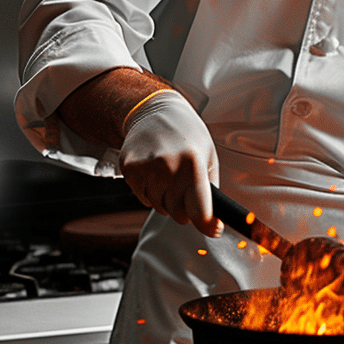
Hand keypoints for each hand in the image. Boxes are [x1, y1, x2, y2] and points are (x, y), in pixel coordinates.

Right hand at [119, 90, 221, 236]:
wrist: (155, 112)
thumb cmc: (187, 135)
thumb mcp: (208, 154)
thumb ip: (211, 185)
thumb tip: (214, 216)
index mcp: (193, 163)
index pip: (200, 207)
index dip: (208, 225)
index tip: (214, 231)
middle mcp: (169, 166)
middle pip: (178, 213)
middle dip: (185, 209)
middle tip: (186, 192)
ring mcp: (146, 168)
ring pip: (159, 207)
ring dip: (166, 200)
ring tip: (170, 176)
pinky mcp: (129, 169)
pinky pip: (142, 197)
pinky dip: (150, 192)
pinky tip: (154, 172)